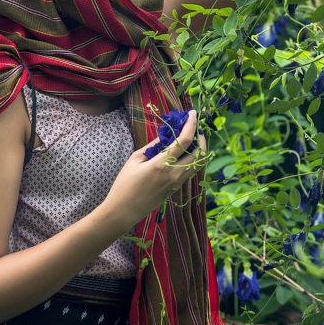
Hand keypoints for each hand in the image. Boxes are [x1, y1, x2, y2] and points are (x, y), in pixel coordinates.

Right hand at [103, 109, 206, 228]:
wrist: (123, 211)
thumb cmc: (124, 184)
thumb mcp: (135, 159)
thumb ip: (154, 145)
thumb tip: (167, 134)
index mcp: (162, 164)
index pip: (184, 140)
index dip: (192, 124)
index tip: (193, 113)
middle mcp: (174, 174)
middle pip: (199, 153)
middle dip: (200, 137)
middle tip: (194, 127)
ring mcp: (177, 183)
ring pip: (198, 163)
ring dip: (199, 149)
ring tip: (191, 138)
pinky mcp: (176, 189)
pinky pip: (190, 171)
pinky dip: (192, 159)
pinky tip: (184, 152)